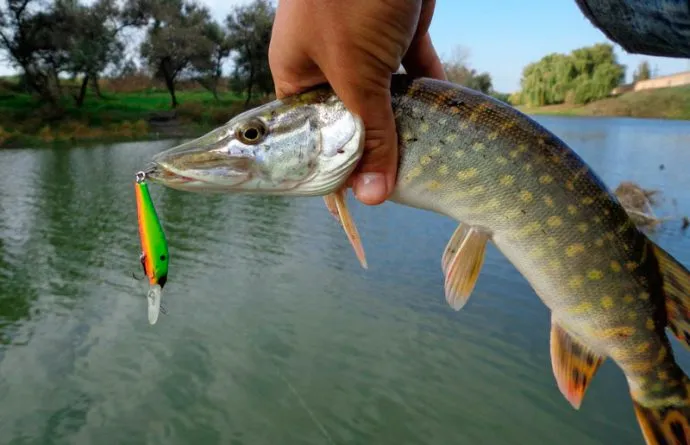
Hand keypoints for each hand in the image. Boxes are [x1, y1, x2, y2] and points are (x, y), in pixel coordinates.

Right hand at [268, 0, 446, 204]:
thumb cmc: (350, 0)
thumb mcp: (357, 75)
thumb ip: (371, 133)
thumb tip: (373, 195)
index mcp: (298, 73)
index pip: (312, 134)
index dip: (332, 166)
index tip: (358, 198)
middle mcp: (328, 64)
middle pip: (352, 119)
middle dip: (375, 148)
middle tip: (399, 184)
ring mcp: (364, 47)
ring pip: (385, 98)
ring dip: (405, 123)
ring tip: (425, 161)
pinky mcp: (399, 32)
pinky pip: (414, 71)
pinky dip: (429, 91)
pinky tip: (445, 118)